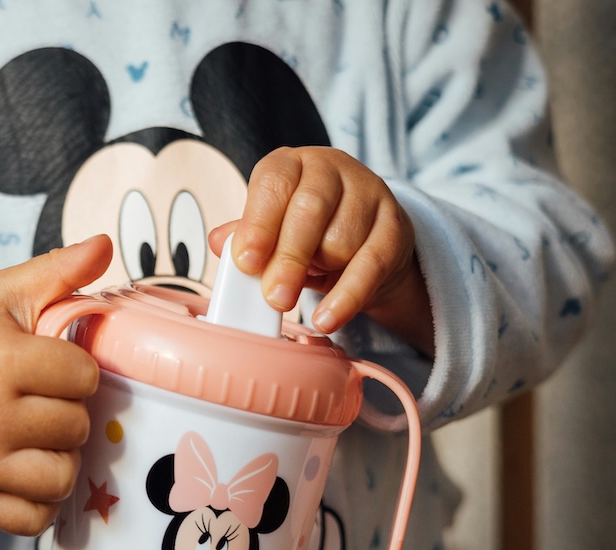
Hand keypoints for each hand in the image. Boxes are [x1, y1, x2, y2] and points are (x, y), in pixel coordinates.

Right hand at [0, 235, 112, 534]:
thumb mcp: (7, 293)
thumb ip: (60, 270)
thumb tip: (105, 243)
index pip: (83, 377)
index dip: (77, 369)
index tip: (52, 363)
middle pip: (76, 426)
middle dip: (69, 410)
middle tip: (40, 397)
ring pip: (62, 476)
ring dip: (61, 455)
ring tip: (37, 432)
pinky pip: (36, 518)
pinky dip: (42, 499)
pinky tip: (28, 467)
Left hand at [210, 146, 432, 355]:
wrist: (363, 240)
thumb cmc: (306, 231)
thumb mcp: (271, 229)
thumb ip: (245, 234)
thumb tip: (220, 241)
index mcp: (292, 164)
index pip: (274, 183)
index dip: (258, 223)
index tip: (246, 262)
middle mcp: (332, 169)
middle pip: (309, 210)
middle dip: (288, 258)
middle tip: (273, 297)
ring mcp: (369, 192)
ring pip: (340, 238)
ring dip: (318, 274)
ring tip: (301, 290)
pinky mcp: (395, 226)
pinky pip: (370, 265)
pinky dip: (346, 297)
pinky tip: (327, 318)